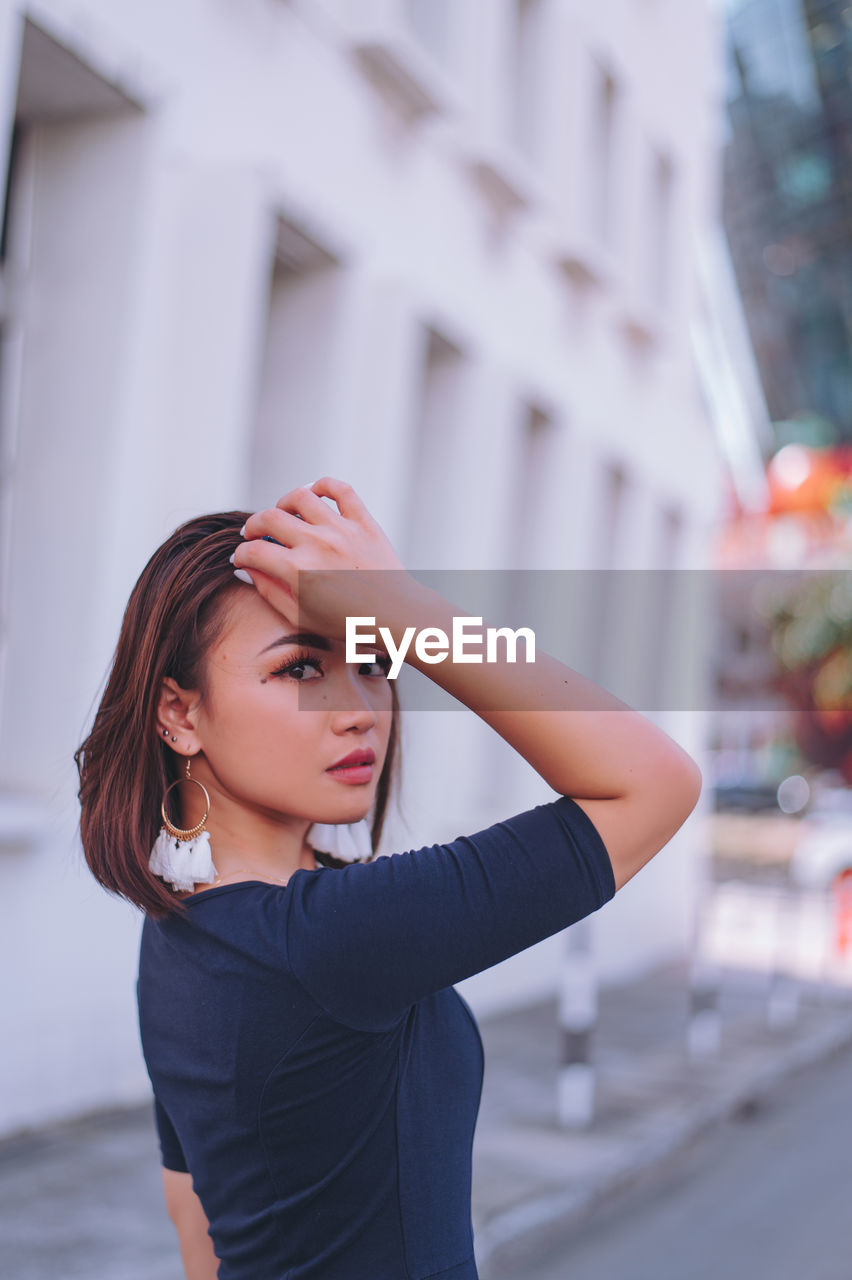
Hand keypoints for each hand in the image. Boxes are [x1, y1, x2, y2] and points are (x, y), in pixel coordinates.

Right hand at [233, 477, 410, 640]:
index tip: (242, 558)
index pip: (253, 551)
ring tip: (282, 514)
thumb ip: (270, 591)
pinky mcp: (364, 521)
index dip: (240, 554)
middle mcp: (317, 544)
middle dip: (253, 527)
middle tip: (253, 535)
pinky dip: (322, 486)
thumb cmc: (349, 623)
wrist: (396, 616)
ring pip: (300, 497)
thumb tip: (248, 569)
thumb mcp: (301, 617)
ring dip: (282, 504)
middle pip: (269, 518)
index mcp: (298, 571)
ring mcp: (342, 529)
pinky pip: (339, 489)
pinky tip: (314, 497)